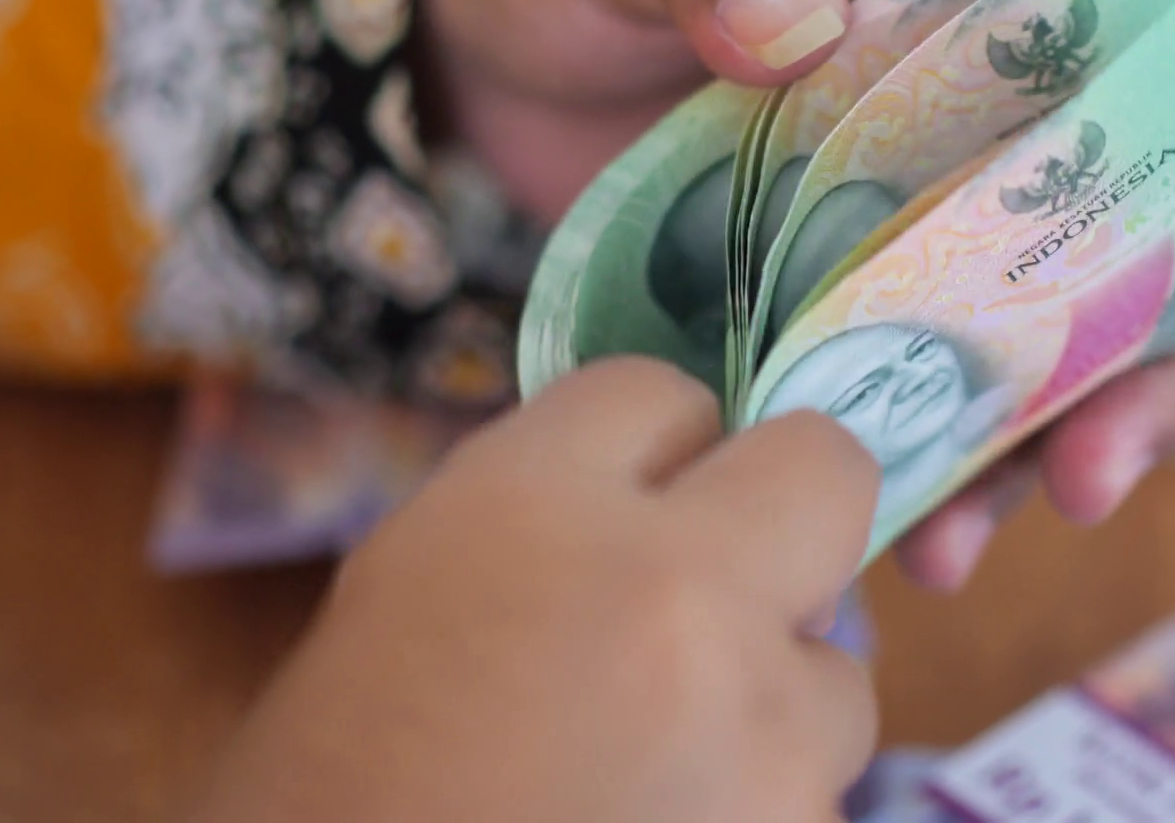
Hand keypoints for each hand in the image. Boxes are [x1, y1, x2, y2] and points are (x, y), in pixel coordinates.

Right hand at [189, 359, 880, 822]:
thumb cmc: (334, 795)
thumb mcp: (404, 603)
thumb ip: (541, 524)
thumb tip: (660, 499)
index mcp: (528, 508)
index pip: (662, 393)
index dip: (657, 449)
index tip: (650, 495)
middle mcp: (669, 588)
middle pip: (823, 469)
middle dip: (790, 517)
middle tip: (735, 588)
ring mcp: (757, 728)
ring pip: (840, 675)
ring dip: (775, 714)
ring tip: (662, 776)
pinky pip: (817, 799)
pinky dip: (759, 815)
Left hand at [424, 0, 1174, 591]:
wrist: (464, 25)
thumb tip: (796, 17)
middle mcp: (967, 98)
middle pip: (1138, 215)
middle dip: (1158, 347)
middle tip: (1103, 462)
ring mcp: (907, 206)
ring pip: (1047, 331)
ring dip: (1048, 439)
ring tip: (983, 532)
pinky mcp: (836, 292)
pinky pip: (927, 389)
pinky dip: (937, 468)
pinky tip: (906, 540)